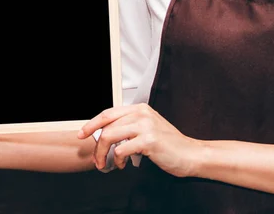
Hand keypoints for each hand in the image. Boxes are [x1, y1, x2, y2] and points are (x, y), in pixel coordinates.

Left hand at [78, 103, 203, 177]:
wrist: (190, 154)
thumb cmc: (168, 144)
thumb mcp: (147, 128)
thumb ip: (129, 126)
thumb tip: (105, 133)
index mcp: (140, 108)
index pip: (108, 113)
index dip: (92, 124)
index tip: (83, 134)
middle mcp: (142, 113)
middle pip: (107, 125)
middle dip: (96, 145)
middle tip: (97, 158)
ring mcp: (146, 126)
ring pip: (110, 136)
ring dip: (103, 153)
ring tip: (106, 163)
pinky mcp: (149, 140)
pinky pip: (122, 150)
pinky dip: (118, 160)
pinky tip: (123, 165)